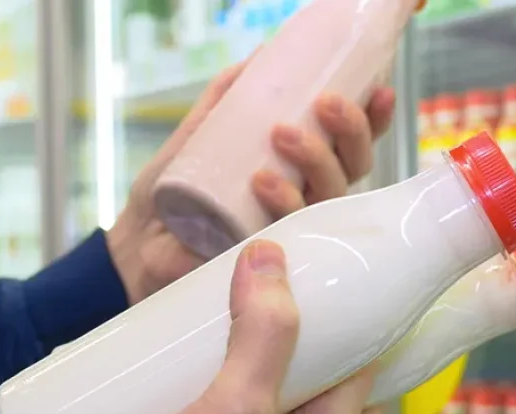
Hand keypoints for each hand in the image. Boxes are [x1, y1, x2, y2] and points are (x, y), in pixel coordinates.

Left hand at [106, 61, 395, 302]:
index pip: (350, 144)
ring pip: (329, 197)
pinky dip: (282, 200)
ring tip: (283, 134)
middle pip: (353, 167)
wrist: (137, 239)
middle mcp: (306, 201)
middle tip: (325, 104)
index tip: (379, 90)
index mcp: (301, 171)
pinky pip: (289, 231)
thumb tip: (260, 54)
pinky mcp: (268, 258)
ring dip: (317, 159)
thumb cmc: (173, 190)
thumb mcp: (201, 130)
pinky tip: (263, 180)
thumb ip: (227, 95)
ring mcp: (290, 232)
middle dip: (349, 131)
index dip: (373, 119)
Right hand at [115, 240, 383, 413]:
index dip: (360, 322)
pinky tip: (188, 353)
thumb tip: (270, 259)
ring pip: (269, 391)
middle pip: (315, 379)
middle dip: (302, 334)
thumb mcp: (239, 407)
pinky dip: (216, 376)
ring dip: (254, 351)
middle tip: (282, 289)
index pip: (365, 370)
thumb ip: (264, 335)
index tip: (343, 277)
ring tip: (232, 307)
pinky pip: (225, 407)